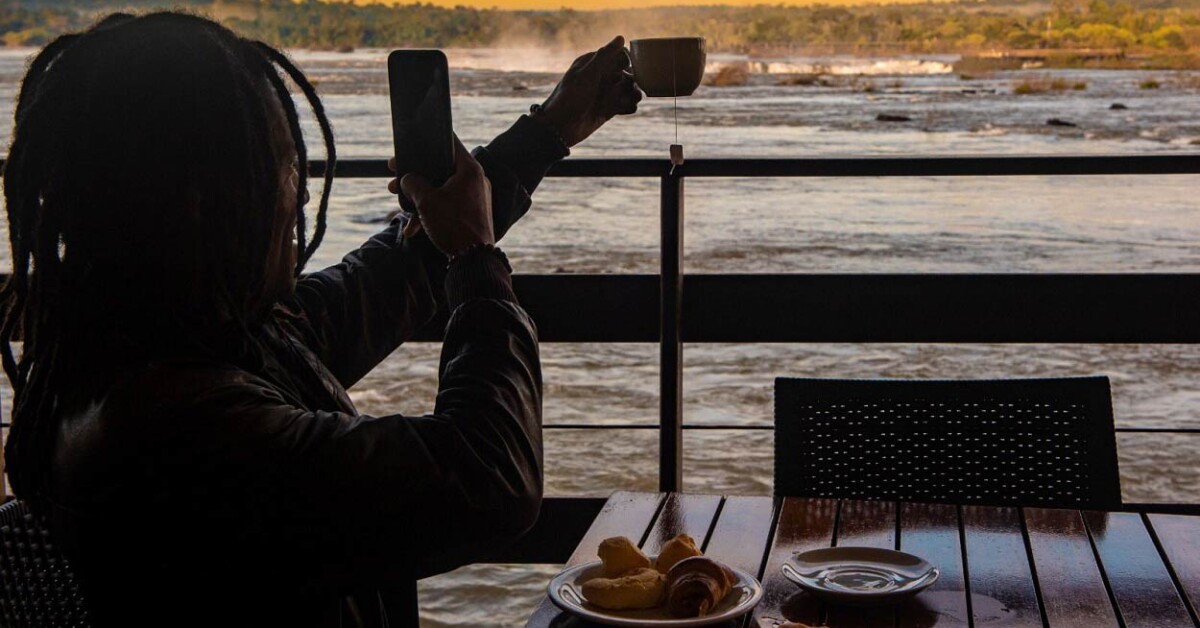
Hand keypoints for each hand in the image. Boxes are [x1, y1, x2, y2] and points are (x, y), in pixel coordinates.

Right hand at [394, 138, 493, 256]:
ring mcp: (475, 197)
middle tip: (394, 173)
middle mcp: (475, 180)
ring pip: (442, 189)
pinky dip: (432, 212)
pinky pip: (448, 205)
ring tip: (398, 200)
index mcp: (469, 169)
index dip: (428, 140)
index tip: (412, 142)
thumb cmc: (453, 225)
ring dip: (420, 195)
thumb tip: (406, 179)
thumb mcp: (426, 201)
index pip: (449, 142)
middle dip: (415, 174)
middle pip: (441, 168)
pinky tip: (412, 229)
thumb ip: (412, 183)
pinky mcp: (472, 213)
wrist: (474, 258)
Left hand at [537, 36, 641, 147]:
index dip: (626, 62)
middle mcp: (601, 78)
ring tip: (630, 99)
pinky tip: (625, 108)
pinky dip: (629, 106)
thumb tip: (621, 38)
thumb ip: (604, 56)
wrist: (559, 128)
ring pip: (629, 90)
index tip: (624, 70)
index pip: (619, 56)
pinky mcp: (608, 110)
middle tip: (627, 88)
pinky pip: (626, 105)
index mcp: (594, 64)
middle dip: (632, 80)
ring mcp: (605, 94)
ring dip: (634, 94)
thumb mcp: (587, 74)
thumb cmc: (570, 97)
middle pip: (627, 74)